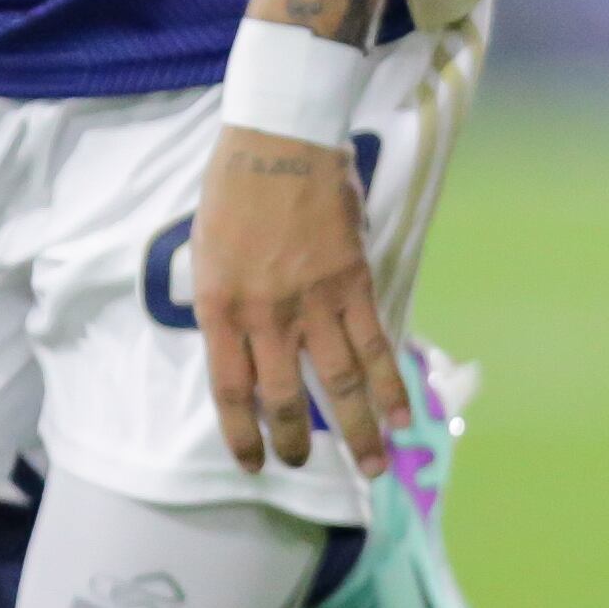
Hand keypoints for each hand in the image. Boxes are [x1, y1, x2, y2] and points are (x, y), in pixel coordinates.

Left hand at [189, 122, 409, 475]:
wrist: (278, 139)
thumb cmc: (233, 189)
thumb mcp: (205, 252)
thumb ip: (224, 304)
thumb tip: (244, 342)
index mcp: (220, 308)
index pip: (231, 391)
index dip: (242, 435)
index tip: (253, 463)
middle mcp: (266, 317)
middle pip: (285, 399)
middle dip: (295, 443)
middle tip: (304, 467)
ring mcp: (313, 303)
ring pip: (339, 384)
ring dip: (357, 431)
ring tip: (372, 468)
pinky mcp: (353, 284)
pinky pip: (376, 345)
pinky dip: (391, 385)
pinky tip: (403, 417)